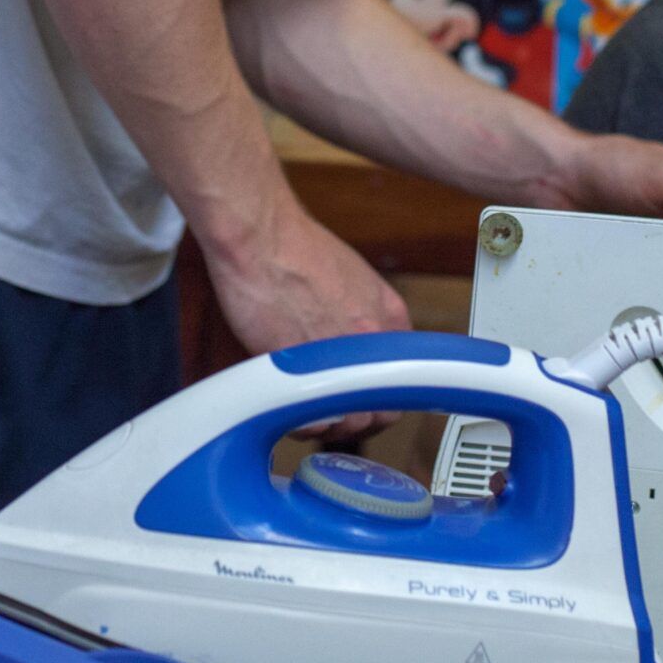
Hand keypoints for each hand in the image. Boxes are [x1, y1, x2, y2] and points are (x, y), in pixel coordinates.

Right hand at [202, 204, 410, 440]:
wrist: (260, 236)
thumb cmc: (293, 250)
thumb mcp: (351, 276)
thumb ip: (364, 314)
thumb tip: (356, 344)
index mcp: (390, 316)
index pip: (402, 386)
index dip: (375, 400)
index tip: (354, 401)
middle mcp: (374, 341)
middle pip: (378, 413)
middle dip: (351, 418)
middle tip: (322, 407)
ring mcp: (342, 358)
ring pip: (348, 425)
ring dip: (324, 424)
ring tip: (300, 405)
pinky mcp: (305, 371)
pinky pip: (313, 422)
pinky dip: (298, 424)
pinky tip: (284, 402)